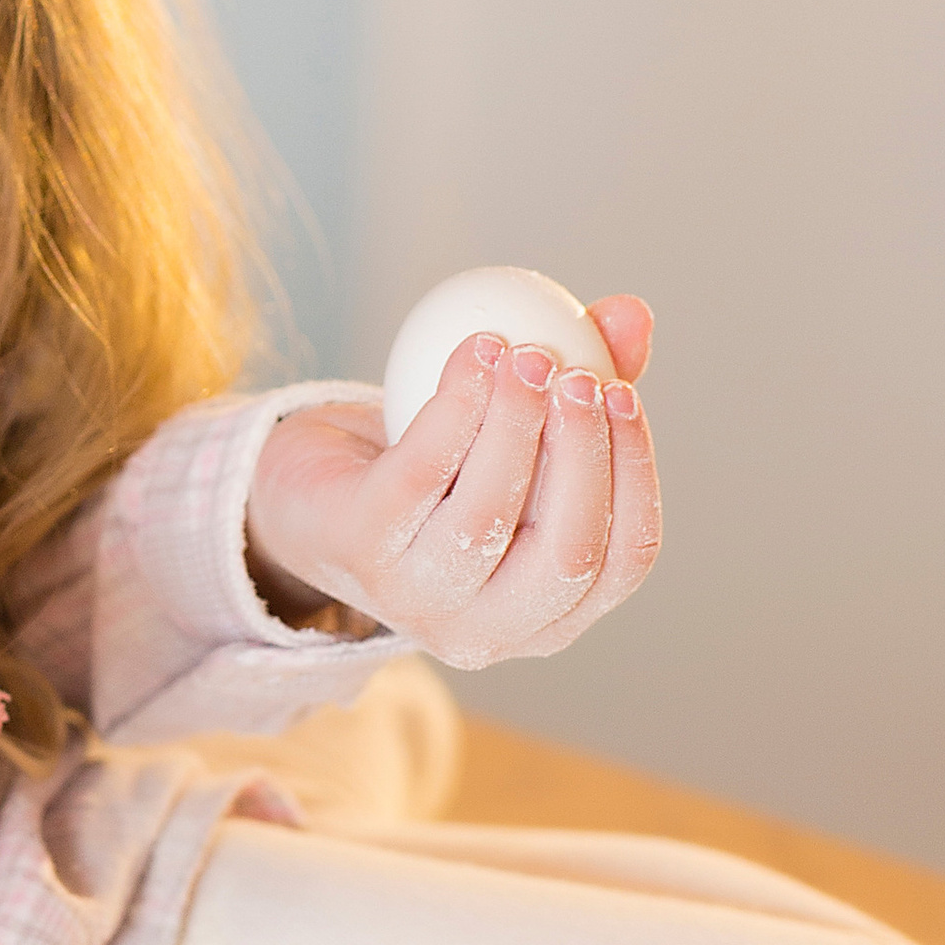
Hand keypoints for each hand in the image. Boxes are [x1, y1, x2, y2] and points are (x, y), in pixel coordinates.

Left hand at [242, 297, 660, 669]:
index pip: (623, 562)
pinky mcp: (362, 551)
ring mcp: (421, 600)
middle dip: (582, 456)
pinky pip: (420, 474)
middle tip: (578, 375)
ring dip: (514, 422)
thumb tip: (632, 315)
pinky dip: (455, 406)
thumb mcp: (517, 432)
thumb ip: (581, 386)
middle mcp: (492, 629)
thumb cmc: (435, 472)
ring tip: (523, 353)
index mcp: (552, 614)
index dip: (636, 477)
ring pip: (487, 515)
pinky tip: (474, 351)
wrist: (308, 495)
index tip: (625, 395)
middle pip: (566, 553)